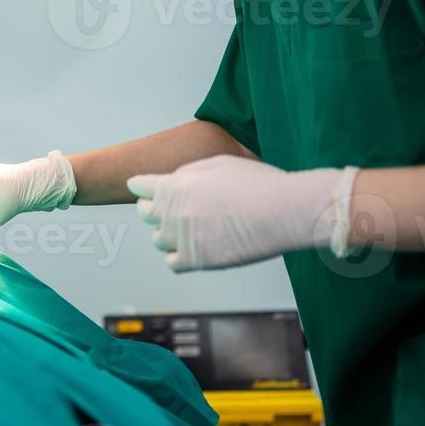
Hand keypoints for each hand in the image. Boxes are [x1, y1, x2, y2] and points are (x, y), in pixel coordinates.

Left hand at [127, 156, 359, 271]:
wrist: (284, 209)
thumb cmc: (258, 183)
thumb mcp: (217, 162)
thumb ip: (188, 173)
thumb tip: (174, 180)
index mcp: (175, 184)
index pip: (140, 186)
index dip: (142, 187)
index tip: (143, 190)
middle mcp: (173, 211)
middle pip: (145, 212)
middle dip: (154, 209)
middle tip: (166, 210)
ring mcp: (183, 237)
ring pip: (157, 240)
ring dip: (167, 234)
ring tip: (186, 230)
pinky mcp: (197, 260)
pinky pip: (172, 263)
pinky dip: (179, 257)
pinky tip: (193, 249)